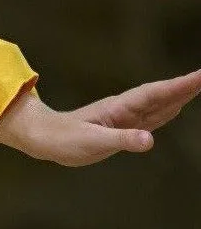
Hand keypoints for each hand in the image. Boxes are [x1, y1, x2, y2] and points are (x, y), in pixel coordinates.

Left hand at [0, 68, 200, 165]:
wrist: (43, 138)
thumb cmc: (63, 140)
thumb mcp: (92, 142)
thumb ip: (122, 140)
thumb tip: (149, 140)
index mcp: (120, 109)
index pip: (157, 94)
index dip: (180, 86)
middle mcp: (125, 109)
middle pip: (162, 95)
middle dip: (187, 86)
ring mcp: (124, 117)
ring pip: (159, 104)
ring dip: (180, 95)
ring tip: (199, 85)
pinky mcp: (121, 126)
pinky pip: (150, 116)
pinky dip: (168, 109)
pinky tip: (176, 107)